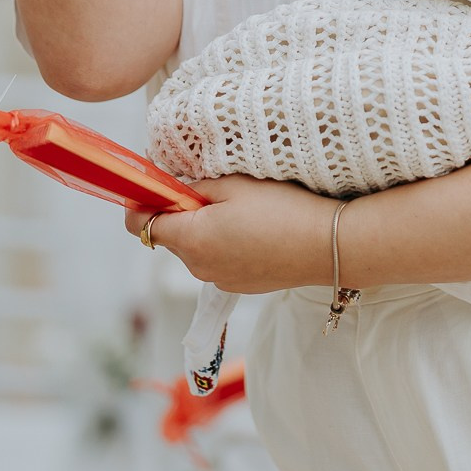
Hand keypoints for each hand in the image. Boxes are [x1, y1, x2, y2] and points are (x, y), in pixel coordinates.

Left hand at [125, 177, 335, 294]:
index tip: (154, 184)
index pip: (140, 225)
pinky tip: (257, 231)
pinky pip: (218, 260)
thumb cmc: (284, 209)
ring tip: (244, 211)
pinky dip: (226, 245)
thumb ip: (195, 186)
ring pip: (196, 248)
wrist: (329, 247)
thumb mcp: (236, 184)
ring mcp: (219, 280)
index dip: (140, 202)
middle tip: (217, 190)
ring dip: (205, 228)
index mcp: (191, 239)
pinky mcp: (239, 286)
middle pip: (171, 235)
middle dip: (182, 212)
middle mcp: (197, 267)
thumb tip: (173, 188)